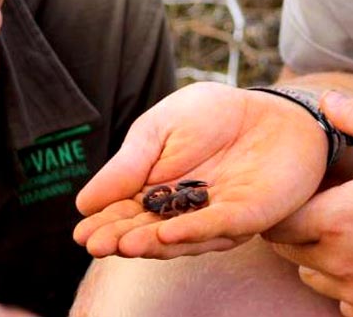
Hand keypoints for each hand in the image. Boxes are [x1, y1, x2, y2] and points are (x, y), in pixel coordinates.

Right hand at [74, 82, 329, 258]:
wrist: (270, 108)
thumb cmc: (215, 115)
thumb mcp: (162, 127)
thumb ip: (130, 163)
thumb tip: (84, 202)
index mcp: (159, 192)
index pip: (127, 213)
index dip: (105, 224)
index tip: (82, 232)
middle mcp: (185, 213)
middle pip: (149, 231)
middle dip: (121, 238)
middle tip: (95, 244)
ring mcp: (215, 218)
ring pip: (181, 237)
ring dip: (151, 242)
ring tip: (123, 243)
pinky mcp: (247, 215)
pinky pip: (218, 226)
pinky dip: (192, 232)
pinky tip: (166, 234)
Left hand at [263, 93, 352, 316]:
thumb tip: (325, 100)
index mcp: (339, 219)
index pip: (277, 220)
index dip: (281, 204)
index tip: (303, 189)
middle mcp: (341, 263)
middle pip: (288, 251)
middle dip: (295, 227)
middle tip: (321, 205)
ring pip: (313, 278)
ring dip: (317, 256)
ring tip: (346, 231)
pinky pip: (345, 304)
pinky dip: (348, 285)